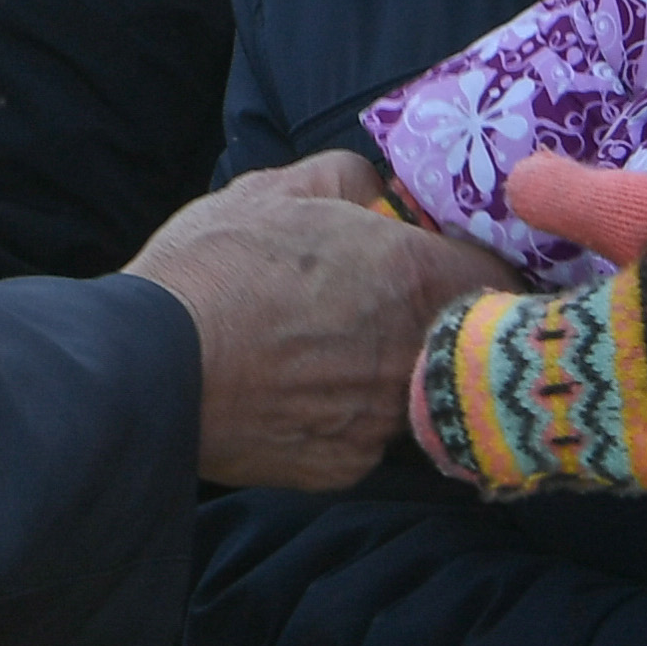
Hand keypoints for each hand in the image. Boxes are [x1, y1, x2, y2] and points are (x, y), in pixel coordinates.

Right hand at [129, 156, 515, 489]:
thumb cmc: (213, 269)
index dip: (469, 263)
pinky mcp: (346, 466)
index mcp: (412, 277)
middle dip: (428, 318)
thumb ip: (350, 179)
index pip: (497, 276)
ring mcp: (383, 419)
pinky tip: (292, 394)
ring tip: (317, 351)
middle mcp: (413, 354)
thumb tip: (381, 192)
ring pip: (410, 388)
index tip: (439, 261)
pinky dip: (341, 416)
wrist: (149, 369)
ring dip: (383, 369)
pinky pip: (365, 434)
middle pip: (458, 337)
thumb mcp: (276, 189)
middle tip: (371, 305)